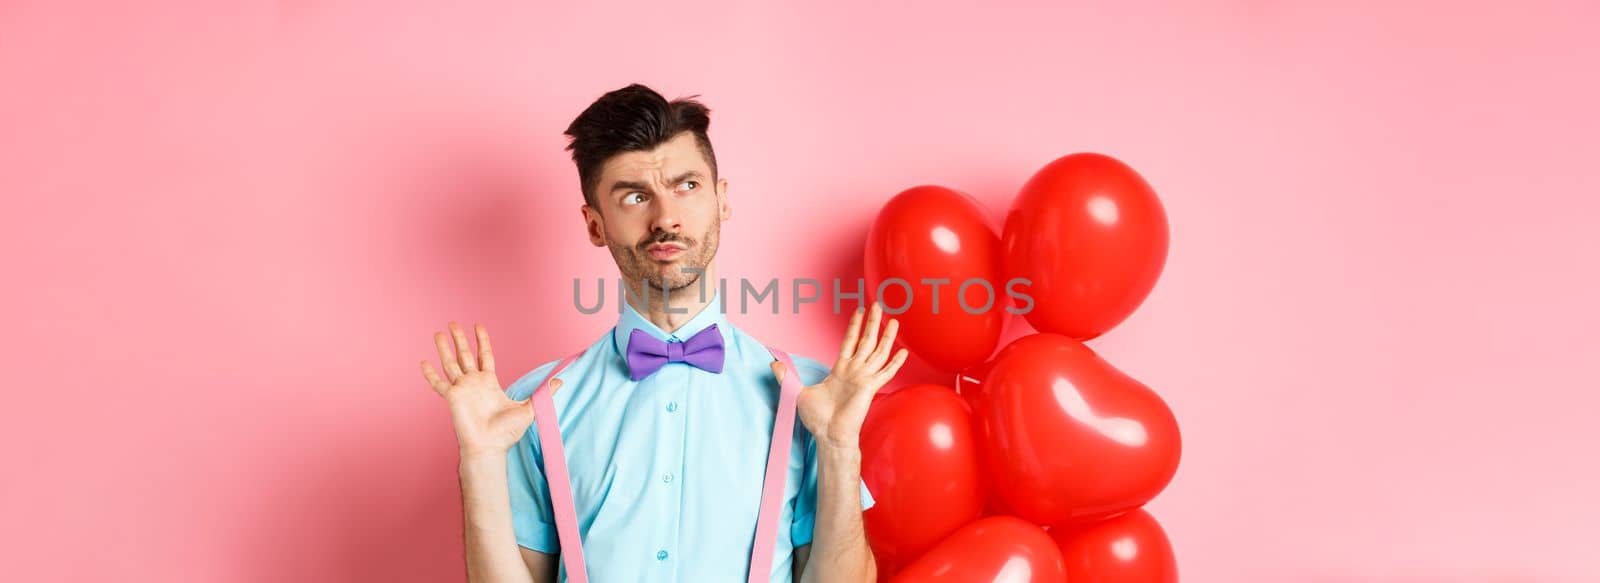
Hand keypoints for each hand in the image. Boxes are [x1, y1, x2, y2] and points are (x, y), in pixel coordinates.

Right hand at [420, 322, 560, 457]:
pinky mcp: (452, 398)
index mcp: (489, 383)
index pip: (484, 356)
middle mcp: (474, 383)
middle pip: (465, 355)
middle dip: (459, 338)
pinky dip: (430, 374)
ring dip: (444, 348)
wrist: (490, 447)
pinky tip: (423, 362)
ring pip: (450, 363)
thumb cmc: (507, 432)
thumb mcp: (531, 408)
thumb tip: (561, 381)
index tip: (478, 326)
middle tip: (453, 323)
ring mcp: (462, 390)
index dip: (482, 341)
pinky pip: (438, 383)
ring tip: (437, 333)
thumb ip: (543, 393)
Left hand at [778, 302, 908, 450]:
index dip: (854, 326)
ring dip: (887, 337)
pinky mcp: (870, 388)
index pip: (849, 341)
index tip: (859, 311)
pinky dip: (895, 362)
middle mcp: (854, 371)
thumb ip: (787, 376)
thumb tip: (772, 363)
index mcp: (840, 370)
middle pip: (866, 341)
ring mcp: (864, 379)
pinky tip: (904, 352)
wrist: (828, 434)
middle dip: (872, 323)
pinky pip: (886, 372)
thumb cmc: (817, 418)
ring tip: (894, 321)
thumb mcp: (796, 391)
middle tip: (878, 305)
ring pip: (878, 352)